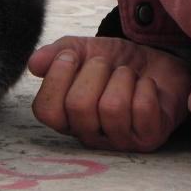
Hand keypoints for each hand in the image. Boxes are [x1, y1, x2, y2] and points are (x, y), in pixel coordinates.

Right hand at [27, 35, 190, 151]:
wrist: (157, 65)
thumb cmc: (116, 64)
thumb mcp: (84, 50)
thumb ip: (57, 54)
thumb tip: (33, 63)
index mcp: (66, 116)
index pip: (45, 110)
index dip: (57, 78)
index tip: (71, 56)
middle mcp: (89, 134)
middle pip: (79, 106)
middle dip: (95, 71)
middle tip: (106, 65)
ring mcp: (119, 140)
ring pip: (112, 108)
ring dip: (123, 78)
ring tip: (127, 75)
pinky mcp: (148, 138)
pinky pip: (142, 109)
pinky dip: (146, 86)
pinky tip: (146, 86)